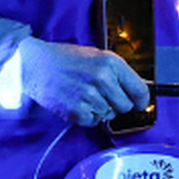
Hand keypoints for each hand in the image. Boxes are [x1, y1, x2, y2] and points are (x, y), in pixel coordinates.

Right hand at [18, 37, 149, 126]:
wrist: (36, 64)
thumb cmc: (67, 60)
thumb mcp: (98, 57)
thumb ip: (118, 73)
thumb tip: (137, 90)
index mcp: (111, 63)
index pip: (139, 89)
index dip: (141, 100)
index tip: (139, 104)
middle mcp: (102, 79)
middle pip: (125, 106)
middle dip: (117, 104)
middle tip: (103, 97)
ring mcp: (88, 95)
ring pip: (108, 115)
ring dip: (99, 110)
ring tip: (85, 97)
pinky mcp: (74, 110)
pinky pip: (92, 122)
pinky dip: (86, 117)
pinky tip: (78, 104)